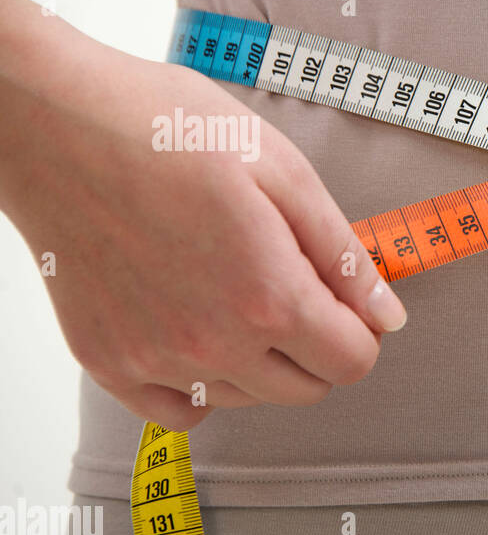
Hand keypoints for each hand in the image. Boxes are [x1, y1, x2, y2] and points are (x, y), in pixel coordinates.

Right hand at [0, 0, 406, 429]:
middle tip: (289, 284)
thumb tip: (386, 316)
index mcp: (269, 297)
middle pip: (305, 389)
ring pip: (245, 398)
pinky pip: (178, 412)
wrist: (54, 122)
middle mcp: (213, 344)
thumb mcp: (283, 172)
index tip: (341, 299)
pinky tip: (193, 327)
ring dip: (258, 360)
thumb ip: (343, 255)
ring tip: (229, 286)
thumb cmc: (167, 130)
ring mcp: (155, 360)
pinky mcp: (107, 362)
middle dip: (316, 346)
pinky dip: (198, 384)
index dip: (360, 330)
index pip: (352, 362)